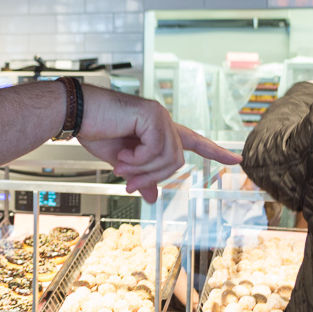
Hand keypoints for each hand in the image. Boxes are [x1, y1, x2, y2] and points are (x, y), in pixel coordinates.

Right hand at [78, 89, 241, 202]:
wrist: (76, 115)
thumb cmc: (94, 130)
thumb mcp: (121, 162)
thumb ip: (141, 176)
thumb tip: (152, 196)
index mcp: (158, 129)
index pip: (194, 141)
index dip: (215, 151)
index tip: (236, 159)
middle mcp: (163, 121)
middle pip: (177, 160)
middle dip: (153, 176)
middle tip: (128, 184)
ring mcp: (159, 116)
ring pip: (169, 158)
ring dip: (143, 170)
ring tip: (121, 168)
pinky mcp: (152, 115)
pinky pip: (156, 150)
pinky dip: (138, 160)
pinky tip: (123, 155)